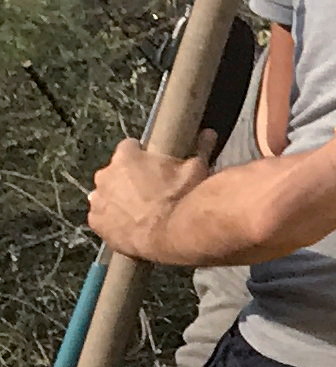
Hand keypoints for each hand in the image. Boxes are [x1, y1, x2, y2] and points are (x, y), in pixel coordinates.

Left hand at [90, 138, 211, 260]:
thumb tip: (208, 133)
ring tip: (141, 211)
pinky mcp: (96, 222)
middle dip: (128, 179)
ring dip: (118, 199)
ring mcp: (99, 199)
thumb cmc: (184, 198)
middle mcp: (106, 175)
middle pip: (114, 172)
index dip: (141, 155)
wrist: (172, 233)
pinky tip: (131, 226)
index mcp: (126, 157)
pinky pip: (101, 217)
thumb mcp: (197, 169)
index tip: (153, 164)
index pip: (128, 147)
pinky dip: (112, 221)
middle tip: (151, 190)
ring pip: (105, 195)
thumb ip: (199, 148)